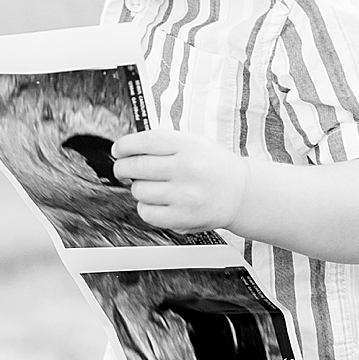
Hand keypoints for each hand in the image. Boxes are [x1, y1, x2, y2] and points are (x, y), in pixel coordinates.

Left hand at [110, 130, 248, 232]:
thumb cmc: (215, 167)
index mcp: (188, 145)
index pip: (144, 142)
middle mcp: (186, 168)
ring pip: (139, 190)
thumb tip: (129, 148)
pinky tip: (156, 202)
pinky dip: (146, 207)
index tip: (118, 150)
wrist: (240, 193)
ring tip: (151, 187)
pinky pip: (147, 212)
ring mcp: (183, 194)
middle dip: (123, 168)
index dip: (124, 146)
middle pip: (135, 166)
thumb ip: (164, 143)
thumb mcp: (195, 143)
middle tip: (124, 169)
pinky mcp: (182, 217)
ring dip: (139, 188)